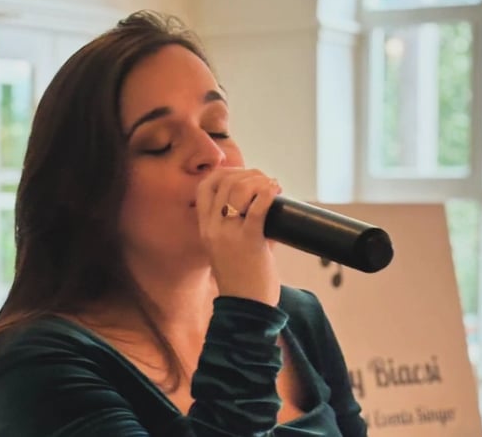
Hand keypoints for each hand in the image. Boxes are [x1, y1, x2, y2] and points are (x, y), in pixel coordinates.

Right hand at [195, 168, 282, 305]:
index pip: (205, 186)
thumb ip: (242, 224)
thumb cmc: (243, 279)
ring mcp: (228, 235)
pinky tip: (276, 190)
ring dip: (260, 182)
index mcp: (205, 228)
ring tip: (272, 186)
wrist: (246, 309)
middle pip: (224, 183)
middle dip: (248, 174)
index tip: (244, 175)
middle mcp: (213, 228)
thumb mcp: (230, 247)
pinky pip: (258, 208)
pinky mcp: (249, 242)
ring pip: (239, 191)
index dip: (224, 173)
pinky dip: (268, 193)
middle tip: (264, 180)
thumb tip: (265, 201)